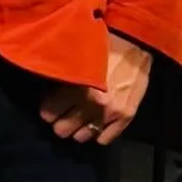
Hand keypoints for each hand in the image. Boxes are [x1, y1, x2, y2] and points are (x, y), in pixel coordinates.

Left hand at [40, 31, 152, 146]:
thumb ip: (60, 80)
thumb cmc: (100, 46)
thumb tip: (46, 95)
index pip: (47, 114)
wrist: (135, 42)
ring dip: (79, 128)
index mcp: (75, 87)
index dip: (47, 109)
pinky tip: (96, 121)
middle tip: (64, 113)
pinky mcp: (126, 117)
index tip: (50, 104)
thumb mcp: (74, 60)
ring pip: (81, 137)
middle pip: (62, 130)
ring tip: (81, 117)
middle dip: (60, 121)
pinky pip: (103, 139)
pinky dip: (98, 133)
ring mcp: (110, 113)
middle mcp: (92, 104)